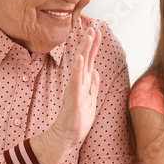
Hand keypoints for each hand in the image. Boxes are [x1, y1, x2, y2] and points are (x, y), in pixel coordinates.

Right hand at [48, 27, 101, 150]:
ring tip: (88, 36)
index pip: (89, 60)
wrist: (65, 136)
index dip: (94, 46)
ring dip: (84, 50)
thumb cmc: (77, 120)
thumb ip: (92, 85)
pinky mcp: (73, 96)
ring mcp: (74, 88)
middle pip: (85, 58)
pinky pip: (75, 80)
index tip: (97, 32)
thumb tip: (96, 71)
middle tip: (93, 28)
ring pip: (80, 65)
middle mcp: (77, 82)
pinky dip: (77, 68)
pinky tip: (80, 57)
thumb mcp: (90, 99)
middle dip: (89, 43)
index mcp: (83, 83)